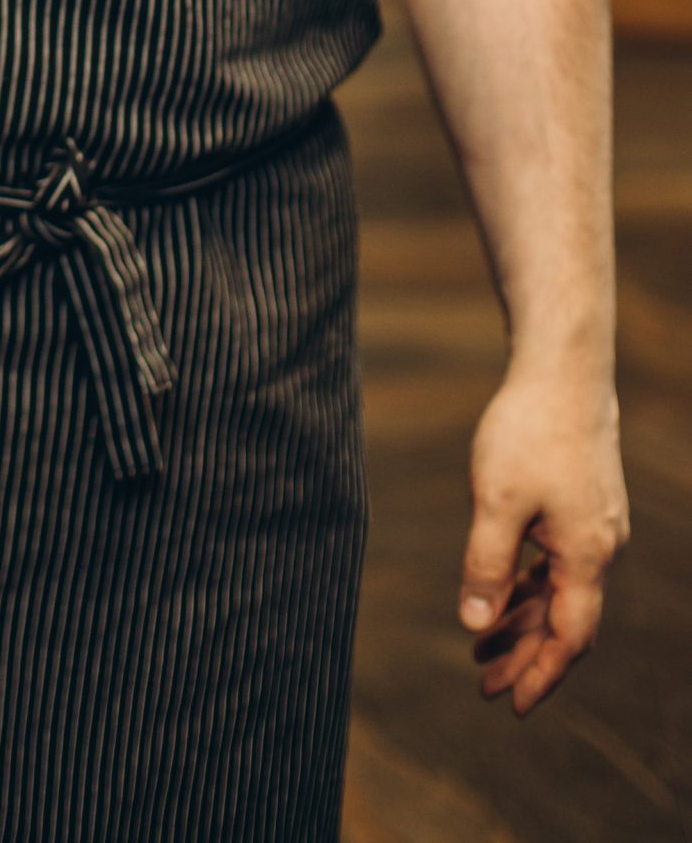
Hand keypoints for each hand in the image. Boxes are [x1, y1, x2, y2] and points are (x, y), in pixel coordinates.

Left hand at [457, 361, 628, 713]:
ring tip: (480, 645)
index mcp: (586, 555)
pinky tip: (501, 590)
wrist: (563, 369)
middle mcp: (600, 547)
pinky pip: (558, 561)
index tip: (511, 706)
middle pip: (565, 621)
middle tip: (485, 687)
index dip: (540, 675)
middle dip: (526, 656)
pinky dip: (530, 582)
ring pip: (560, 590)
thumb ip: (487, 565)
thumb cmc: (528, 430)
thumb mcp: (497, 501)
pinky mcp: (582, 503)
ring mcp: (594, 525)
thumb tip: (474, 624)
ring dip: (523, 619)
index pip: (568, 638)